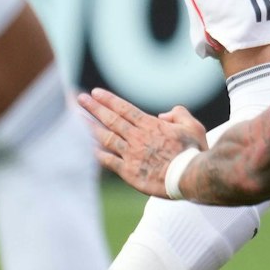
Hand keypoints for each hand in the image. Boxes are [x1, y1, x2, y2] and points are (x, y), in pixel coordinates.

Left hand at [80, 88, 207, 197]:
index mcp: (151, 125)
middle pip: (111, 120)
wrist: (189, 176)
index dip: (109, 100)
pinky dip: (96, 153)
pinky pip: (108, 160)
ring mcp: (130, 154)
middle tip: (80, 99)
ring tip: (76, 118)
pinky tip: (86, 147)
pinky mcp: (128, 172)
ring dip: (89, 127)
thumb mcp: (193, 126)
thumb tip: (163, 114)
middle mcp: (137, 137)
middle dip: (94, 108)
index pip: (125, 109)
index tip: (95, 93)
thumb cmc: (193, 151)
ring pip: (105, 138)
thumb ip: (179, 114)